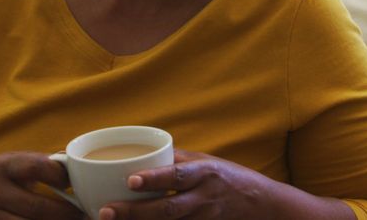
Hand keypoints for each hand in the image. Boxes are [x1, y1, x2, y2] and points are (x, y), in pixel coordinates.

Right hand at [0, 151, 83, 219]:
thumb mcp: (15, 161)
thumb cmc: (0, 175)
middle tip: (85, 214)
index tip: (75, 184)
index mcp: (3, 165)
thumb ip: (43, 163)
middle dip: (67, 213)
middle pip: (37, 207)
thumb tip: (78, 165)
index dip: (60, 176)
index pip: (37, 168)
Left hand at [97, 149, 279, 219]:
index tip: (130, 180)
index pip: (177, 175)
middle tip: (107, 210)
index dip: (154, 178)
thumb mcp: (205, 161)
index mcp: (204, 173)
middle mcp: (203, 198)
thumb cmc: (228, 177)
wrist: (260, 204)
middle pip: (167, 209)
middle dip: (135, 212)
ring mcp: (203, 219)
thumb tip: (141, 153)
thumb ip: (176, 159)